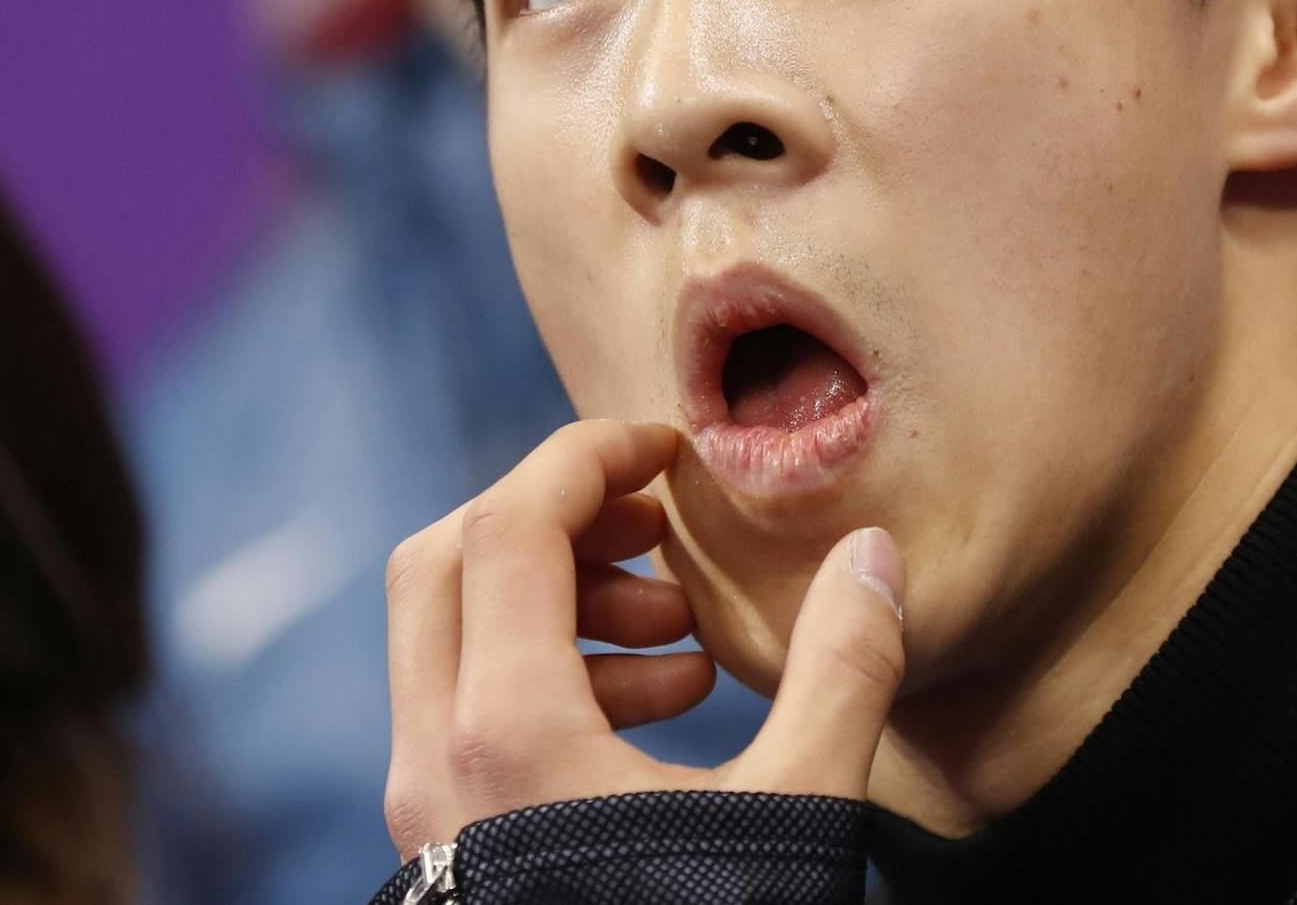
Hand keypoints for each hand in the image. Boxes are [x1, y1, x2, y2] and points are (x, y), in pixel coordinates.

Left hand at [382, 419, 906, 857]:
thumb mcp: (799, 818)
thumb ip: (842, 672)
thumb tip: (872, 553)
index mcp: (506, 736)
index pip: (508, 524)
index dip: (587, 455)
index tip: (667, 445)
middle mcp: (435, 764)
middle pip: (445, 559)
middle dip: (554, 518)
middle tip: (656, 529)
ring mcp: (424, 813)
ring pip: (446, 639)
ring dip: (556, 602)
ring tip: (679, 639)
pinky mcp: (440, 852)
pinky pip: (465, 711)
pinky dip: (543, 674)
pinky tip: (662, 711)